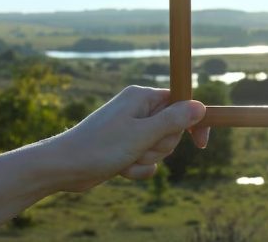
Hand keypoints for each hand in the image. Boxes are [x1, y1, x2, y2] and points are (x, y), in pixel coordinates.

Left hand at [43, 85, 206, 191]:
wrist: (65, 167)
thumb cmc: (101, 146)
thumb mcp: (143, 134)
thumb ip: (173, 120)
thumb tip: (200, 106)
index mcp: (142, 97)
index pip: (181, 102)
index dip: (193, 122)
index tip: (201, 143)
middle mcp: (138, 110)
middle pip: (173, 129)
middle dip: (160, 146)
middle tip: (140, 147)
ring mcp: (132, 129)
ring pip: (161, 147)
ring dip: (148, 158)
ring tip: (126, 158)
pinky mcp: (126, 147)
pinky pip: (148, 160)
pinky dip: (139, 168)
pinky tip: (121, 169)